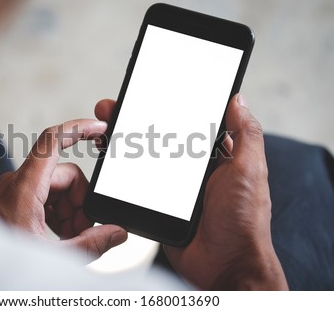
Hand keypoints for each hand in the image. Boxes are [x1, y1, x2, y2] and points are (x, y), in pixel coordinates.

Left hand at [0, 119, 127, 261]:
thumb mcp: (51, 256)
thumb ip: (90, 245)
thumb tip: (117, 232)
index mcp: (24, 188)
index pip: (52, 140)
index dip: (79, 128)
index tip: (100, 128)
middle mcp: (17, 182)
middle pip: (65, 176)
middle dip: (79, 203)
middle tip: (80, 232)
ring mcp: (13, 190)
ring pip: (56, 187)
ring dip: (68, 211)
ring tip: (65, 239)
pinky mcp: (12, 198)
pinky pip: (43, 195)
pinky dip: (55, 212)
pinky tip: (55, 235)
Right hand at [94, 96, 287, 289]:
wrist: (223, 265)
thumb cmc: (243, 221)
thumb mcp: (249, 171)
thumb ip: (245, 135)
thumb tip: (238, 100)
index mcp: (216, 156)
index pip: (190, 122)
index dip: (170, 105)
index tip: (149, 91)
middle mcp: (192, 169)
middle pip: (162, 136)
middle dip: (138, 119)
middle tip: (116, 107)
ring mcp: (173, 187)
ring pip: (146, 158)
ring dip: (126, 143)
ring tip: (106, 128)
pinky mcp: (158, 203)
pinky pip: (138, 183)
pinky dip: (123, 172)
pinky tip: (109, 158)